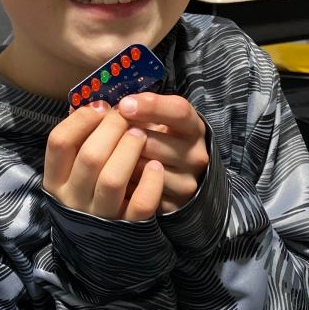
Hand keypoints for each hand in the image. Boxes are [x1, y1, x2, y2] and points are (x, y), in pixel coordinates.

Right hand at [44, 103, 164, 220]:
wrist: (104, 246)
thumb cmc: (91, 188)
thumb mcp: (74, 167)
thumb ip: (82, 140)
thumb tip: (98, 104)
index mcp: (56, 180)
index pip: (58, 142)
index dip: (81, 119)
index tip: (101, 107)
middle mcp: (73, 199)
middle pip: (90, 156)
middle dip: (113, 129)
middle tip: (127, 117)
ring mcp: (100, 216)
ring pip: (113, 179)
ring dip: (129, 150)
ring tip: (140, 135)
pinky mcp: (127, 228)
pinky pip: (140, 204)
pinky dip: (150, 182)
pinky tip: (156, 167)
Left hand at [117, 93, 208, 213]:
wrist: (180, 172)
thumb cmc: (163, 137)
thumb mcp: (164, 117)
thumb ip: (147, 107)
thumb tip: (123, 107)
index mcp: (195, 128)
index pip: (178, 111)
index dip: (150, 106)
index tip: (124, 105)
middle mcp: (197, 156)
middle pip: (152, 143)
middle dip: (127, 137)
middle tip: (112, 135)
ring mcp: (187, 183)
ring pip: (144, 168)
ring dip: (125, 161)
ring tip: (116, 156)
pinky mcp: (174, 205)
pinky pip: (142, 193)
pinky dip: (128, 183)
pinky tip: (124, 176)